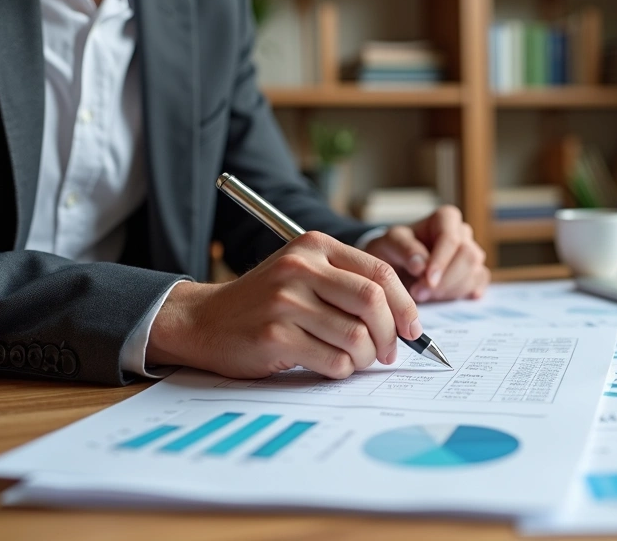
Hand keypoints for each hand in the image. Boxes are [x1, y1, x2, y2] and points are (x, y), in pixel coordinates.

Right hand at [146, 232, 422, 378]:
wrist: (203, 320)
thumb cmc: (264, 302)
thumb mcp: (304, 274)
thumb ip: (349, 284)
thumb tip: (406, 319)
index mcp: (315, 246)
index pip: (380, 273)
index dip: (406, 305)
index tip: (413, 329)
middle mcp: (301, 268)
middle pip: (373, 302)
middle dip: (391, 334)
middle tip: (388, 352)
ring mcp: (286, 301)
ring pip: (356, 336)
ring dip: (366, 358)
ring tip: (355, 361)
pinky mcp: (275, 336)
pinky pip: (333, 361)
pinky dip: (342, 370)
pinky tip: (330, 366)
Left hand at [364, 205, 490, 302]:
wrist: (395, 269)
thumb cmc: (392, 251)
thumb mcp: (388, 244)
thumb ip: (403, 250)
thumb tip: (422, 265)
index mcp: (445, 218)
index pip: (451, 239)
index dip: (441, 261)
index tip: (427, 281)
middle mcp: (463, 233)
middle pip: (468, 256)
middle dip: (446, 280)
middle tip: (419, 293)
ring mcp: (472, 253)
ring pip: (475, 272)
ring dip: (449, 290)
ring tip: (423, 294)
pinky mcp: (476, 273)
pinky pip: (478, 285)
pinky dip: (460, 295)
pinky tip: (442, 298)